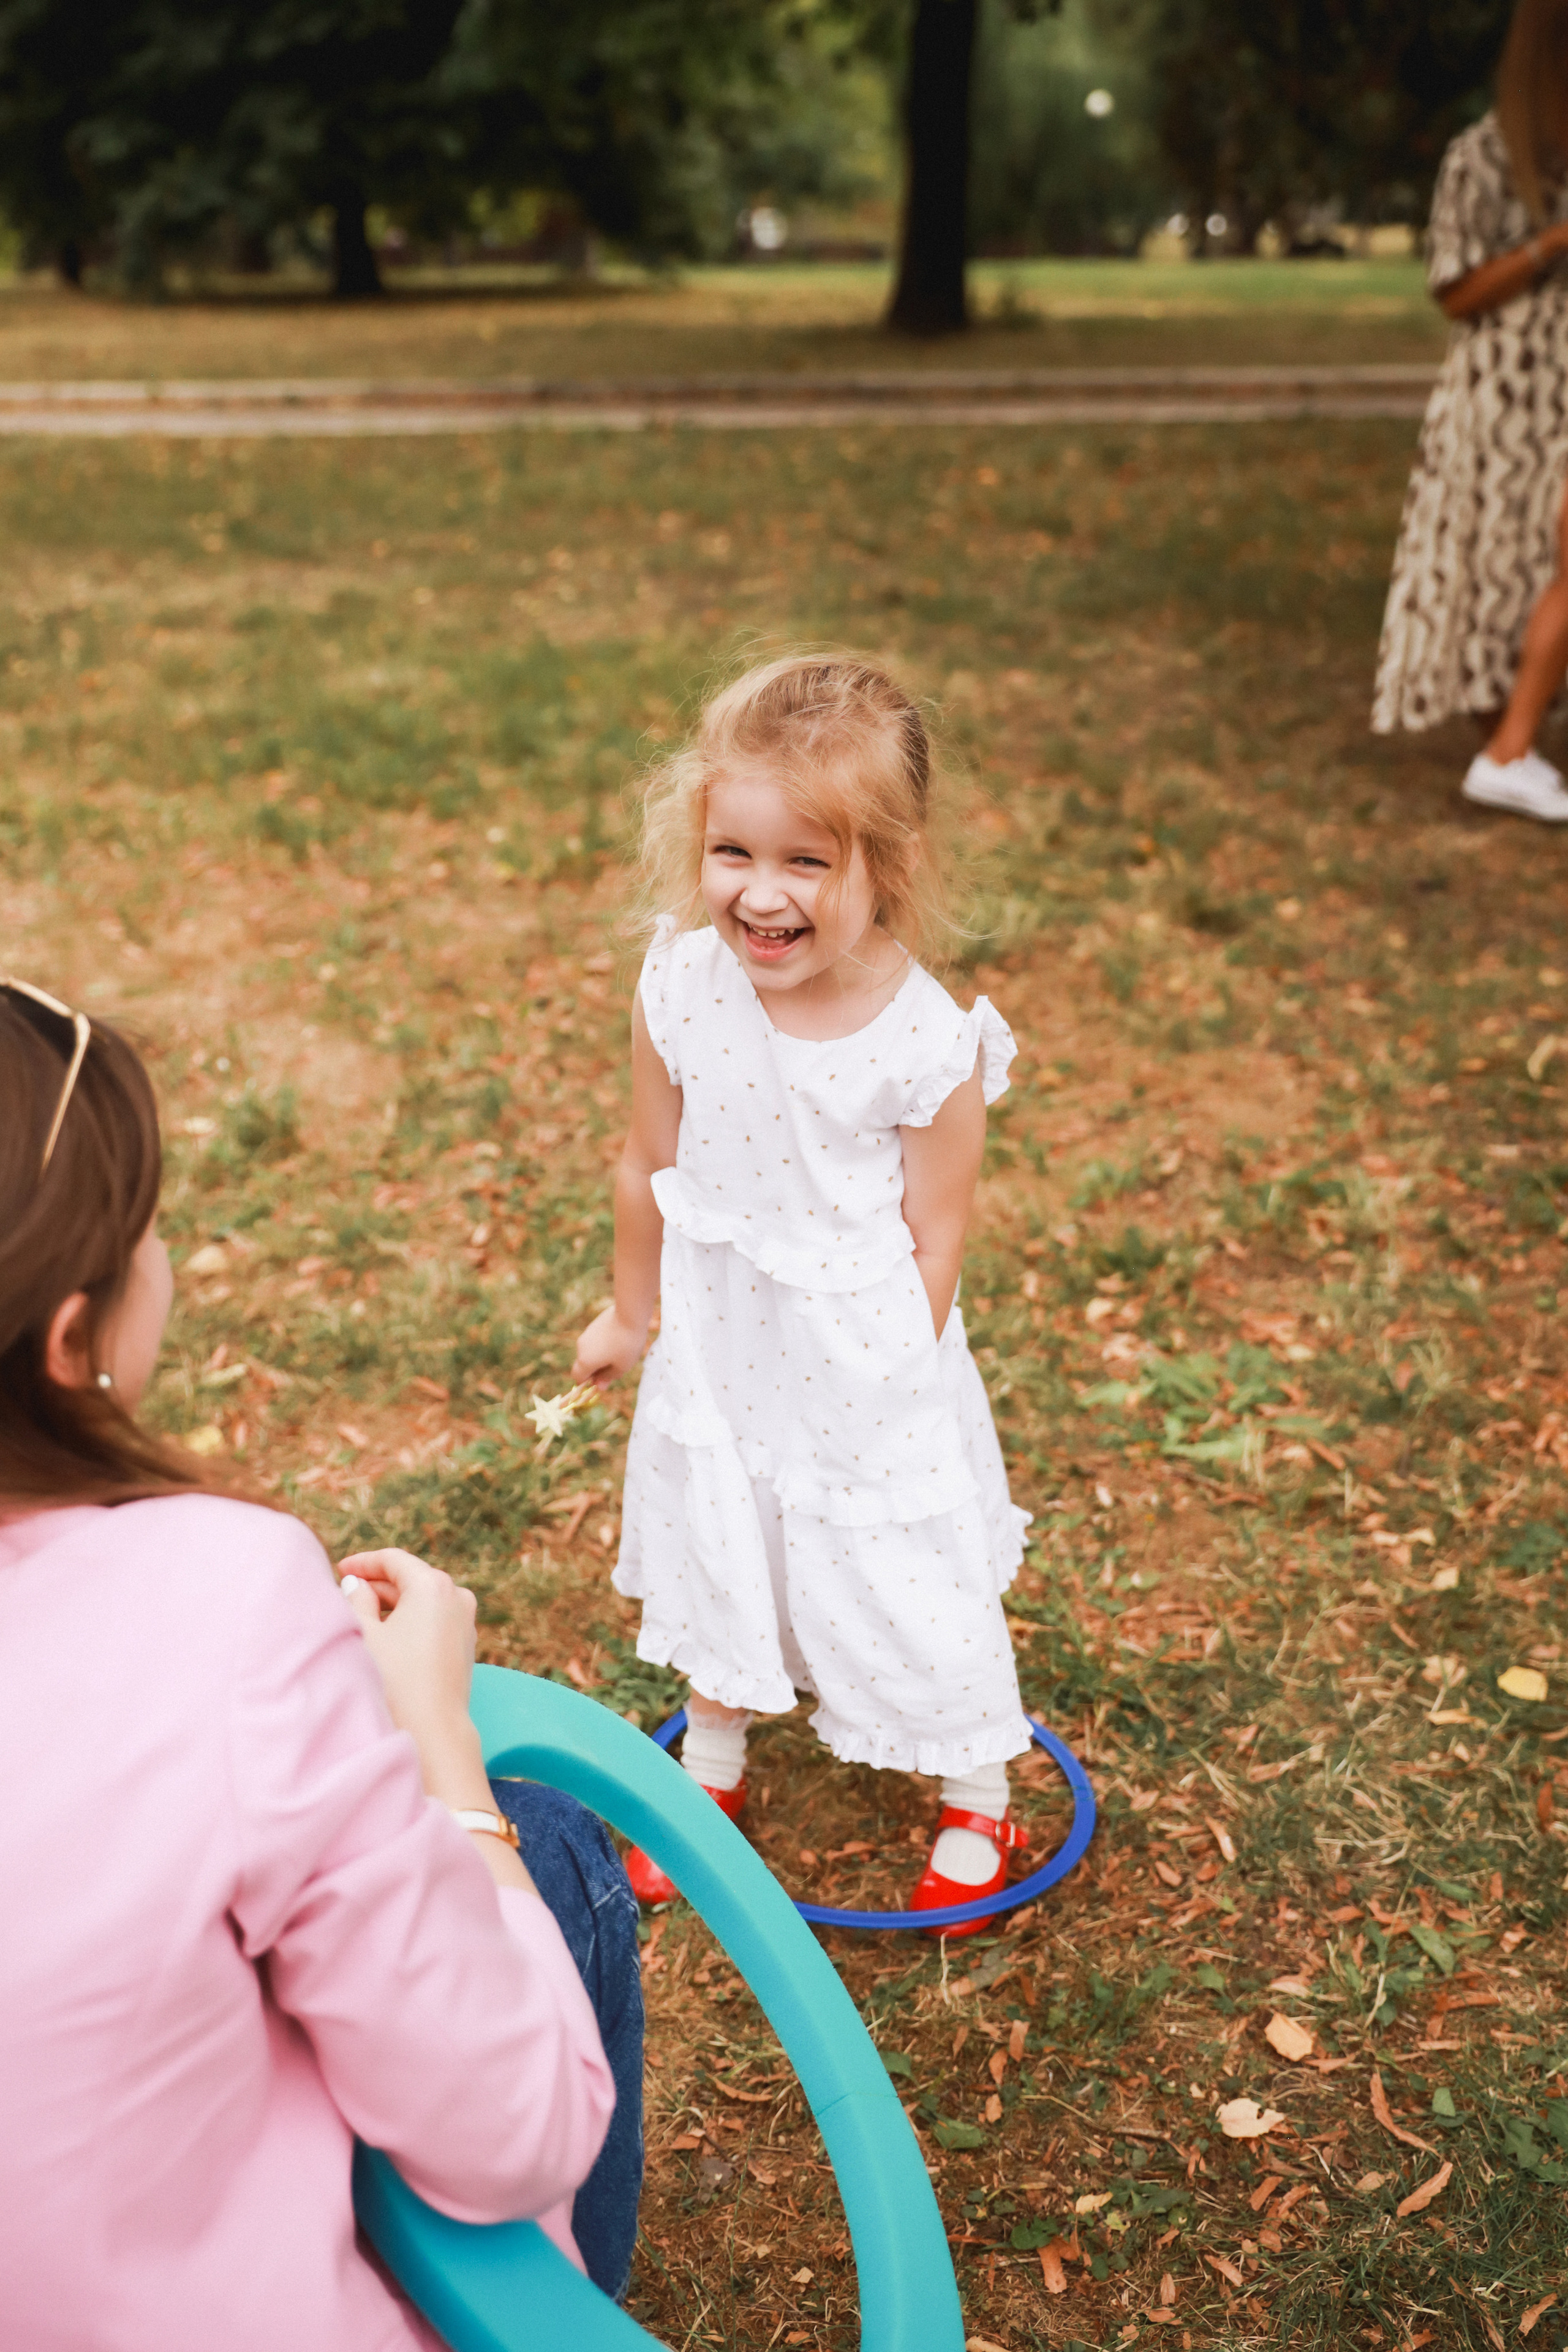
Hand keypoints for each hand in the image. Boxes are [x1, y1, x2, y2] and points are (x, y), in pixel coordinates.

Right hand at [338, 1548, 482, 1800]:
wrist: (433, 1731)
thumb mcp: (365, 1633)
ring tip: (362, 1613)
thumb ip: (356, 1599)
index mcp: (433, 1585)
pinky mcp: (465, 1643)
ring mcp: (465, 1620)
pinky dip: (410, 1619)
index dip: (363, 1562)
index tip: (340, 1569)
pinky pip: (434, 1618)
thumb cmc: (395, 1680)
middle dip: (377, 1583)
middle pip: (410, 1577)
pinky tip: (387, 1633)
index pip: (393, 1560)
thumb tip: (356, 1584)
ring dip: (393, 1602)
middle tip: (346, 1592)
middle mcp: (457, 1596)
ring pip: (422, 1599)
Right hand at [571, 1304, 647, 1389]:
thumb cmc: (627, 1344)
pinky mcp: (593, 1325)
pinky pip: (595, 1341)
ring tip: (621, 1351)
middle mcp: (581, 1347)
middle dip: (597, 1369)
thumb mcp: (622, 1367)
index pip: (578, 1377)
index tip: (603, 1380)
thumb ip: (608, 1378)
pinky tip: (619, 1340)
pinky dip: (603, 1345)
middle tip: (617, 1366)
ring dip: (601, 1356)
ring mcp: (586, 1334)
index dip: (588, 1382)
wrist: (630, 1314)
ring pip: (590, 1351)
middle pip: (584, 1364)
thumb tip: (599, 1386)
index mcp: (585, 1361)